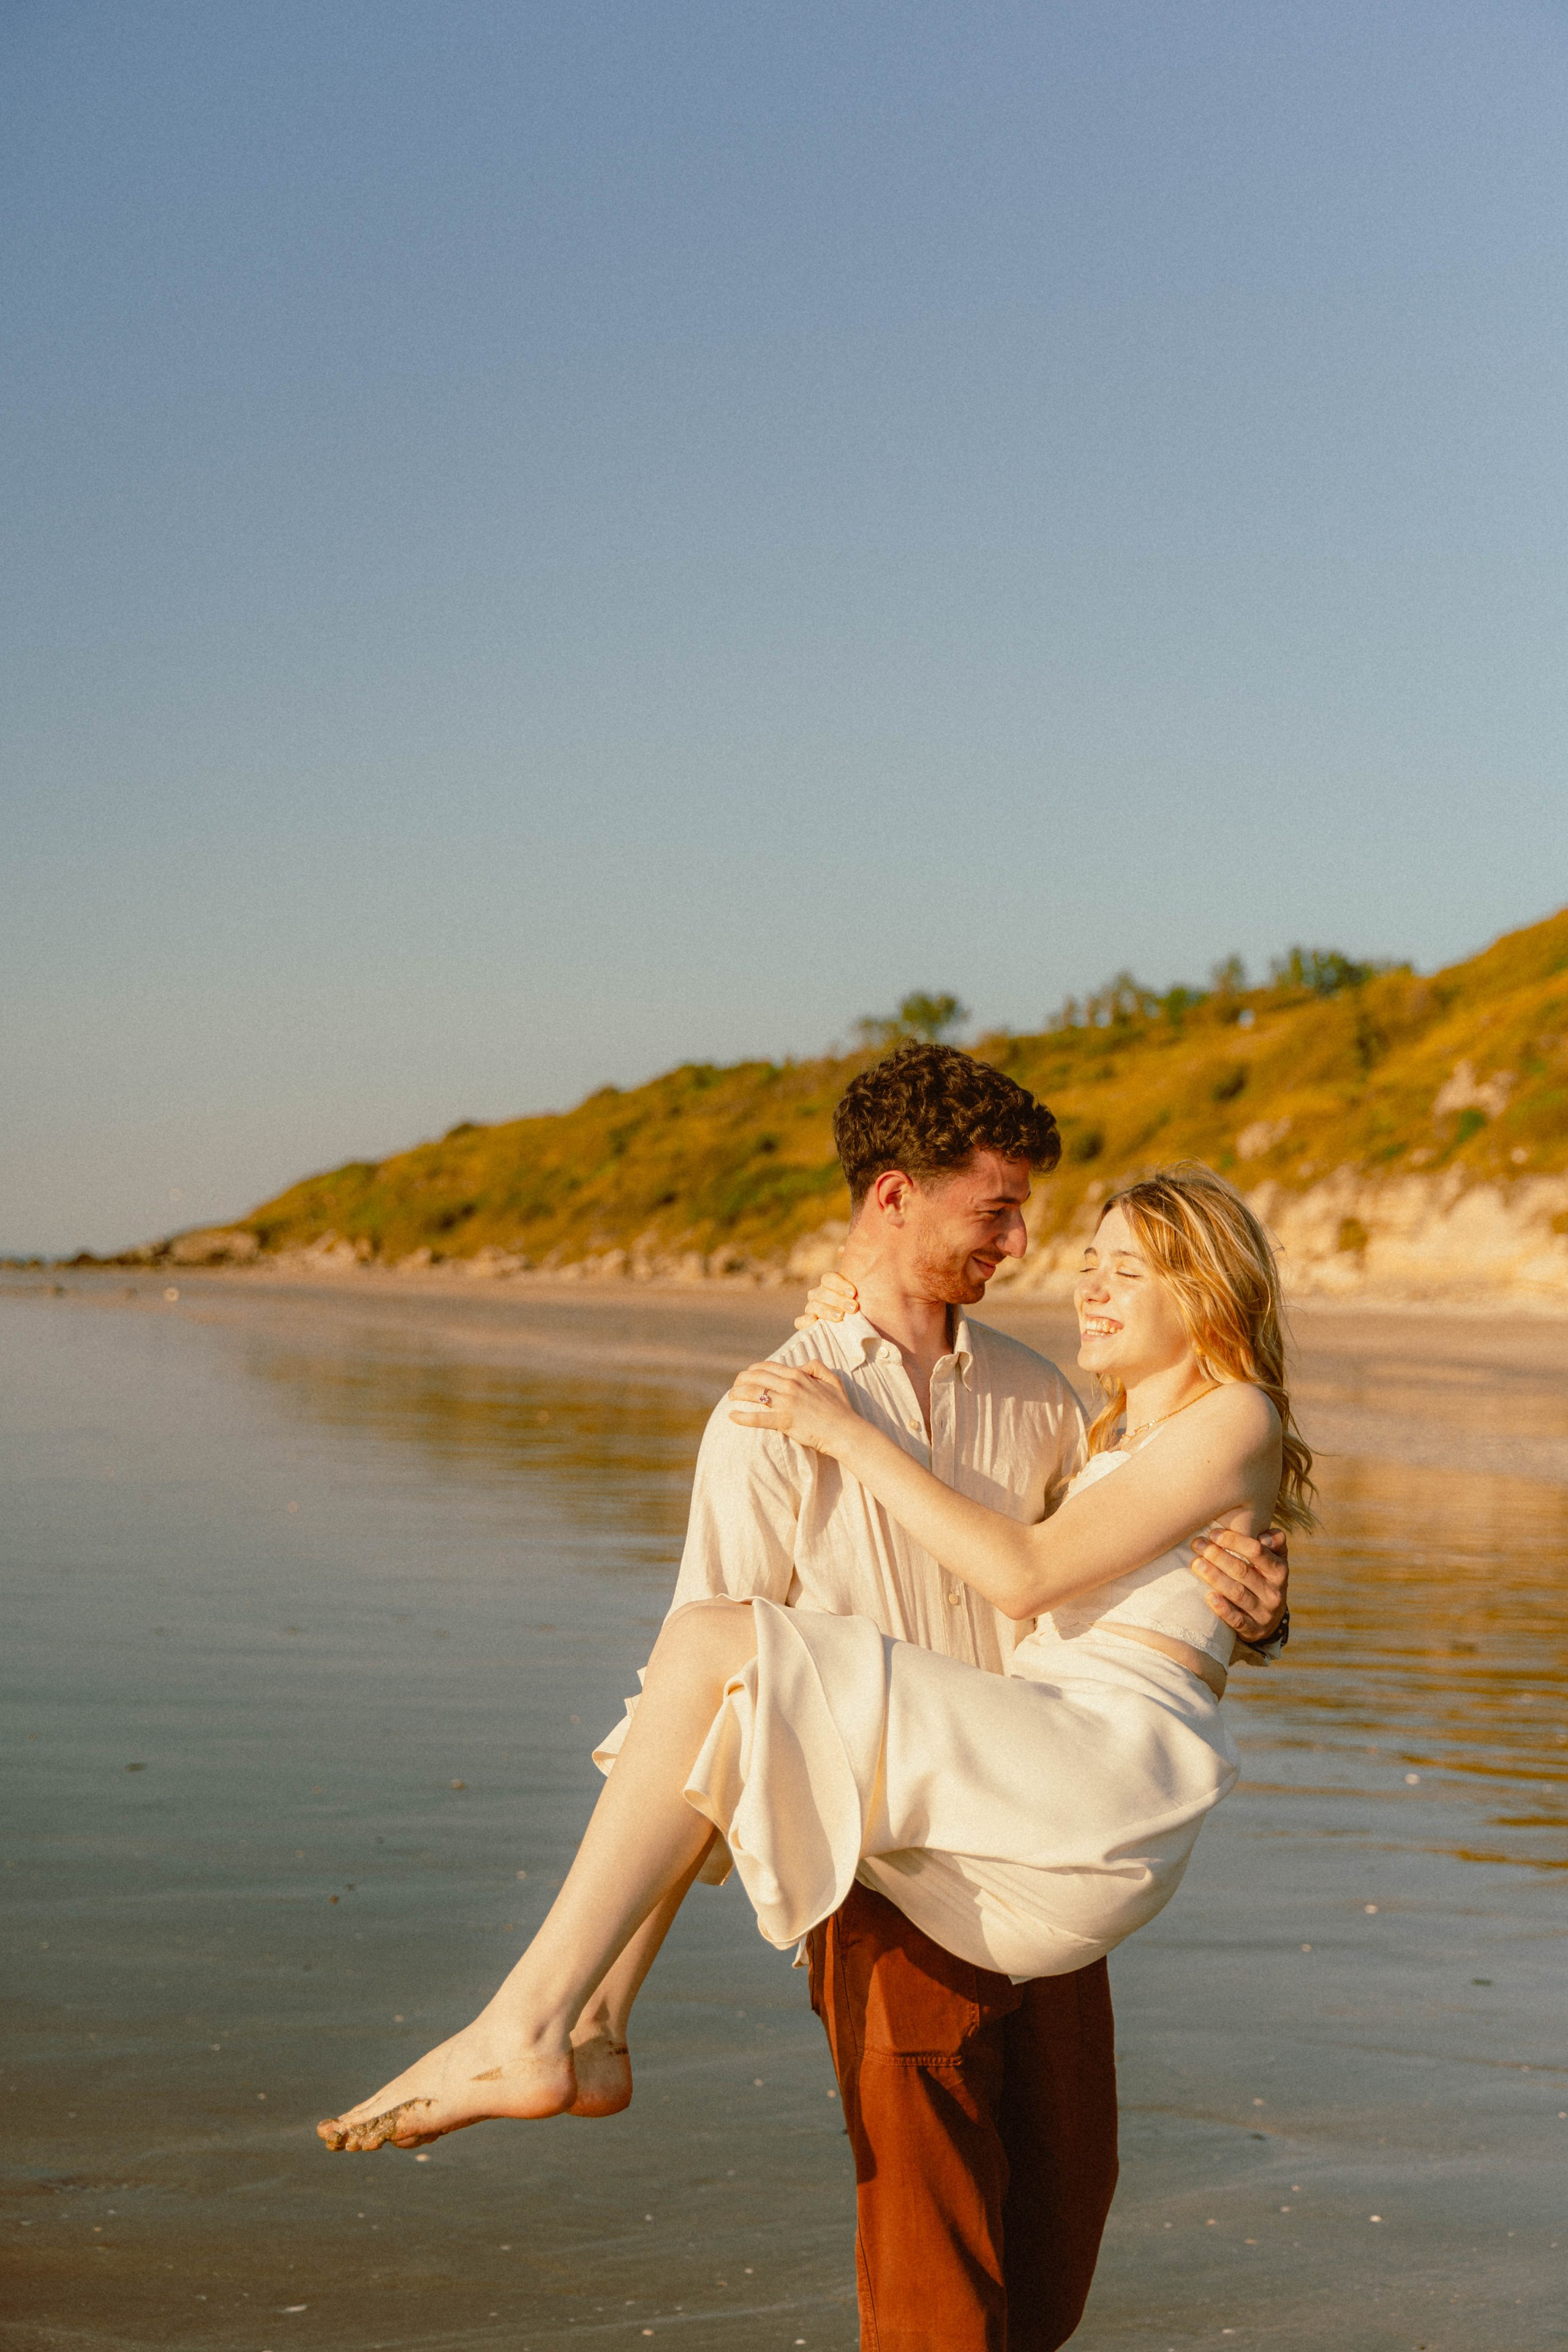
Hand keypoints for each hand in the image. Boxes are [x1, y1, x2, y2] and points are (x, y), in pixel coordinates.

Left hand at [729, 1360, 859, 1456]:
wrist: (845, 1431)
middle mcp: (790, 1386)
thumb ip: (817, 1367)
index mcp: (799, 1375)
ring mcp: (787, 1403)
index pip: (768, 1367)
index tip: (746, 1376)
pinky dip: (742, 1417)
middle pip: (756, 1378)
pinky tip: (732, 1417)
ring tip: (729, 1399)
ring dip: (737, 1394)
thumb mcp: (832, 1380)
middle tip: (734, 1387)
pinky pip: (757, 1417)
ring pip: (754, 1394)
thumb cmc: (841, 1408)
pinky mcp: (784, 1421)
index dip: (753, 1370)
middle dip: (740, 1381)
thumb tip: (801, 1365)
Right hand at [793, 1270, 859, 1330]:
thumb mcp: (860, 1286)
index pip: (828, 1278)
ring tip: (840, 1316)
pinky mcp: (806, 1325)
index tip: (854, 1292)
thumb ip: (855, 1267)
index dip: (839, 1284)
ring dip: (826, 1310)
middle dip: (838, 1300)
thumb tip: (842, 1249)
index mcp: (829, 1283)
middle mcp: (818, 1294)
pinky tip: (814, 1320)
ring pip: (812, 1306)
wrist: (858, 1327)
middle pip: (822, 1293)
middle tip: (854, 1307)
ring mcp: (811, 1309)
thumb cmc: (859, 1302)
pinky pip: (800, 1321)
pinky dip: (805, 1320)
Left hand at [1188, 1526, 1287, 1644]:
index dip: (1234, 1540)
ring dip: (1215, 1577)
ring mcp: (1264, 1613)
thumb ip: (1274, 1542)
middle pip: (1243, 1571)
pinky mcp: (1254, 1630)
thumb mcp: (1275, 1559)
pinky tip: (1209, 1597)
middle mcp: (1274, 1592)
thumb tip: (1264, 1536)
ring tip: (1197, 1564)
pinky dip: (1223, 1609)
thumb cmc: (1265, 1578)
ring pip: (1237, 1593)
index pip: (1257, 1551)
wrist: (1271, 1619)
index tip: (1213, 1533)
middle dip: (1218, 1556)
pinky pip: (1237, 1620)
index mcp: (1279, 1571)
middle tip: (1198, 1545)